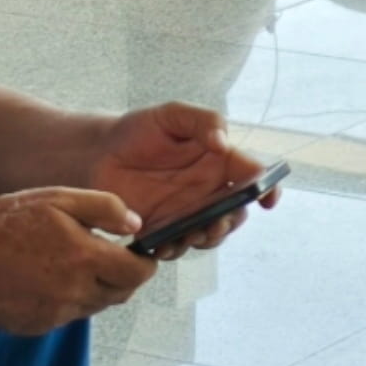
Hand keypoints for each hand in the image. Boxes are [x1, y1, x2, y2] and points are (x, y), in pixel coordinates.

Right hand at [0, 189, 152, 334]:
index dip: (145, 264)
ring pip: (94, 306)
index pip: (137, 274)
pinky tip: (47, 279)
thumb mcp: (57, 199)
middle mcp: (73, 292)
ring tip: (71, 263)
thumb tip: (137, 224)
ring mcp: (54, 314)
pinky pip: (66, 316)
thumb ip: (103, 208)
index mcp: (84, 258)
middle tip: (109, 256)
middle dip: (123, 276)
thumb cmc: (6, 223)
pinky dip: (68, 300)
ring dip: (95, 288)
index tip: (141, 253)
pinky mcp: (36, 327)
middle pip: (120, 293)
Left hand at [89, 102, 265, 250]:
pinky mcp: (162, 230)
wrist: (98, 153)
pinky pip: (177, 247)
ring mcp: (186, 213)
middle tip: (215, 222)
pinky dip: (175, 250)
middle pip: (235, 213)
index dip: (267, 188)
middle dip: (231, 222)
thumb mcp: (172, 115)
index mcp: (220, 162)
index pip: (252, 176)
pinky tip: (163, 244)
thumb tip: (223, 143)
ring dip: (207, 239)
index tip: (267, 199)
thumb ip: (203, 122)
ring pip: (210, 235)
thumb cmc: (139, 130)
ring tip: (191, 235)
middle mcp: (208, 191)